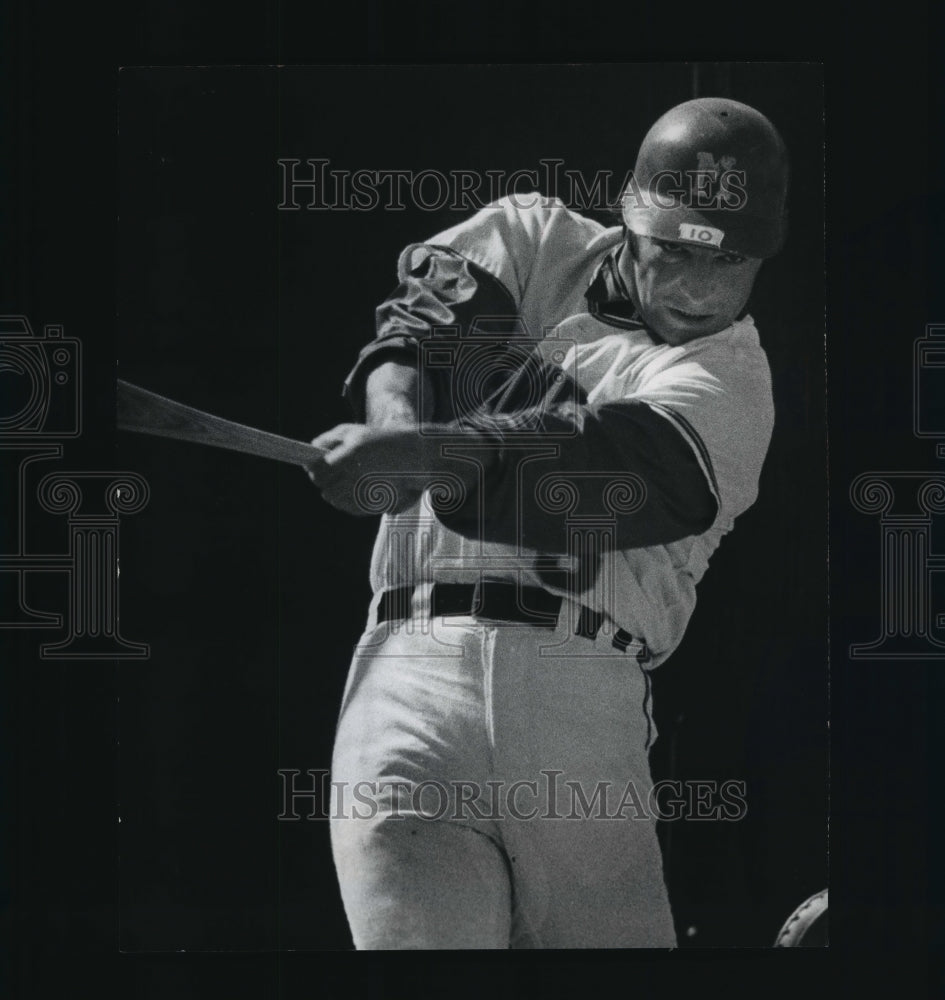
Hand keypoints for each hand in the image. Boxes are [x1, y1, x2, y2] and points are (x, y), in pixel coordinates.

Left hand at [306, 423, 428, 515]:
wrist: (416, 455)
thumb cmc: (381, 440)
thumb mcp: (354, 431)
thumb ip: (328, 439)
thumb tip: (310, 450)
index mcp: (352, 454)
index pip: (320, 469)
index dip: (313, 469)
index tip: (312, 467)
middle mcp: (360, 474)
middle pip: (325, 487)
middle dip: (323, 480)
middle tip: (327, 474)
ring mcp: (368, 491)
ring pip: (334, 499)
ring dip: (333, 492)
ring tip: (341, 482)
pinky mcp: (374, 503)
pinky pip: (349, 508)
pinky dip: (345, 501)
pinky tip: (350, 491)